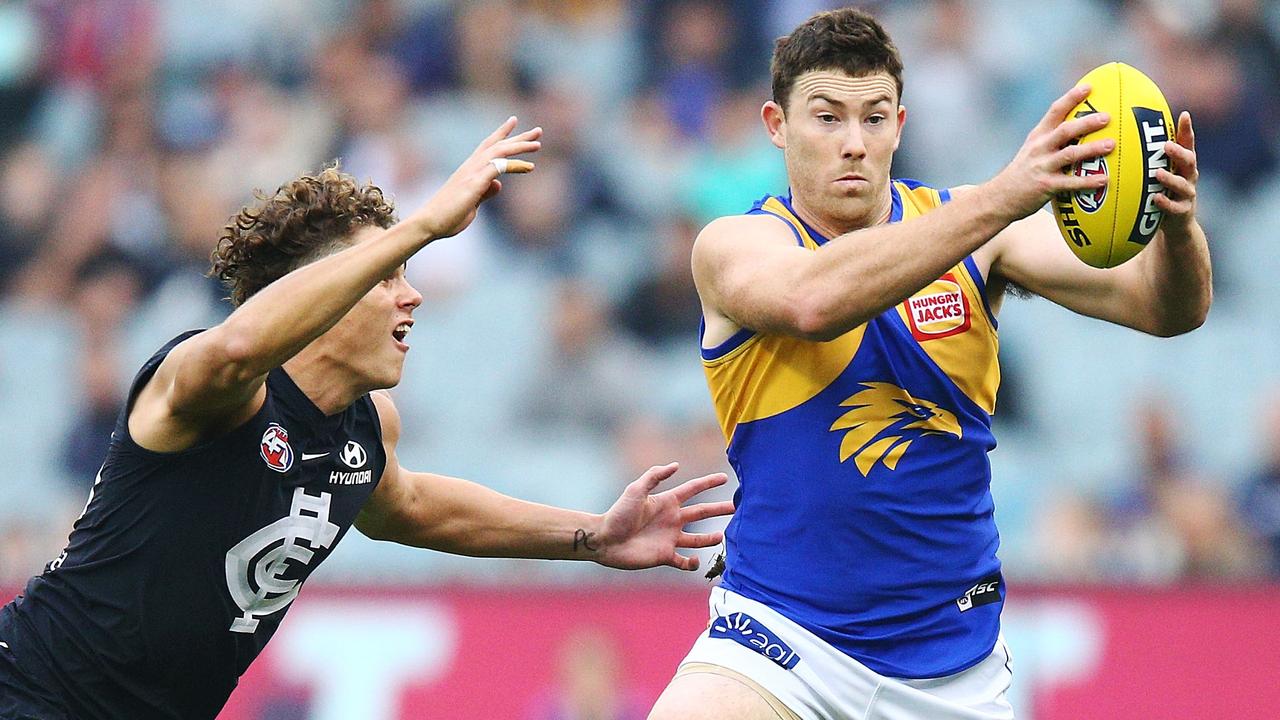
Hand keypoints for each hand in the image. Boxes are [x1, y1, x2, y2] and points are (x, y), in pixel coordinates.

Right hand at [410, 116, 541, 239]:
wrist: (429, 222)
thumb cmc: (448, 215)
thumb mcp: (473, 202)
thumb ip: (485, 192)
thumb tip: (499, 185)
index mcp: (470, 169)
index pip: (488, 146)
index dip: (502, 134)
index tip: (515, 122)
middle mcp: (471, 166)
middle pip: (497, 144)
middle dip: (518, 137)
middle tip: (538, 131)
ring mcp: (472, 173)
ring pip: (499, 152)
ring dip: (519, 147)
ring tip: (538, 144)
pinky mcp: (473, 183)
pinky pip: (497, 168)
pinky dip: (514, 165)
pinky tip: (530, 167)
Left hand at [594, 463, 733, 571]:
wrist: (606, 540)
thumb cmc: (619, 514)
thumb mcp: (636, 490)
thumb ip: (655, 476)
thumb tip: (676, 465)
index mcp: (667, 502)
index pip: (693, 490)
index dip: (708, 483)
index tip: (725, 478)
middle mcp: (672, 520)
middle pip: (701, 513)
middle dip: (719, 509)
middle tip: (737, 507)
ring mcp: (669, 539)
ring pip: (697, 538)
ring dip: (710, 538)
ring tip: (722, 537)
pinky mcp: (665, 556)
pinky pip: (683, 561)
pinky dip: (691, 563)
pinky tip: (694, 561)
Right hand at [987, 84, 1115, 220]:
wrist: (1000, 197)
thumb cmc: (1023, 173)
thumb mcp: (1032, 150)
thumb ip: (1052, 139)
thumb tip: (1082, 128)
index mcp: (1038, 137)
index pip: (1054, 112)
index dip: (1071, 98)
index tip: (1088, 87)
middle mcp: (1039, 149)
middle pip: (1065, 130)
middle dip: (1086, 123)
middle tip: (1106, 118)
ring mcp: (1042, 167)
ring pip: (1069, 154)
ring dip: (1091, 149)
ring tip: (1111, 145)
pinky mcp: (1046, 186)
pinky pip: (1070, 183)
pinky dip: (1088, 182)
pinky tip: (1104, 180)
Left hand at [1154, 111, 1199, 238]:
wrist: (1176, 224)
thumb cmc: (1164, 191)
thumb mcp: (1160, 172)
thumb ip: (1150, 157)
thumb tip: (1125, 133)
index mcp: (1183, 164)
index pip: (1188, 144)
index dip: (1187, 130)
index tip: (1184, 115)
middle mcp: (1189, 176)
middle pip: (1189, 161)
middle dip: (1179, 152)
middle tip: (1166, 145)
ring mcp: (1187, 194)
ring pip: (1182, 184)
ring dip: (1170, 179)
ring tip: (1158, 173)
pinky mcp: (1182, 212)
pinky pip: (1175, 208)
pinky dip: (1166, 203)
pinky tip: (1155, 199)